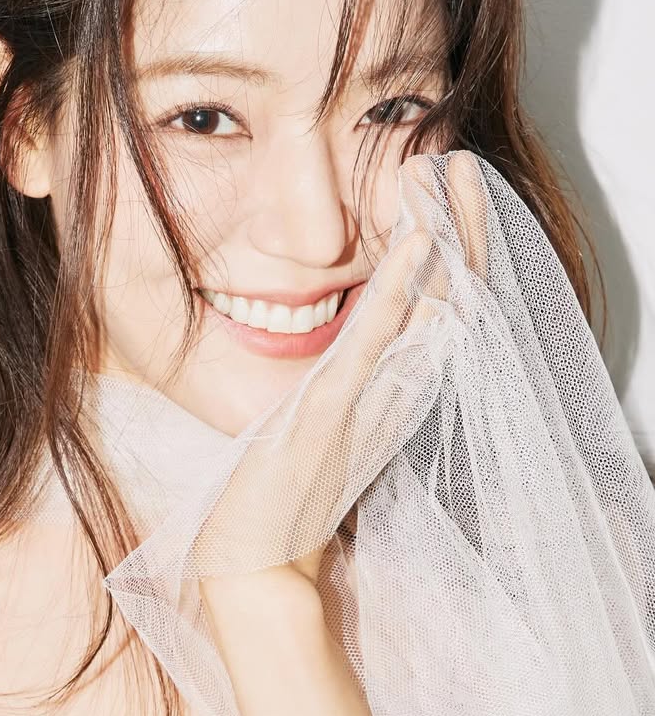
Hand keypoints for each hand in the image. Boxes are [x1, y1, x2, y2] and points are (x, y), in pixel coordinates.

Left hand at [196, 150, 489, 641]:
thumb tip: (313, 330)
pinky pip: (377, 337)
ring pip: (423, 303)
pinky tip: (416, 240)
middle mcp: (394, 388)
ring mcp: (372, 395)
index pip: (434, 304)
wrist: (253, 552)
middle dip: (460, 226)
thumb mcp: (313, 419)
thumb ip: (332, 379)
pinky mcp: (338, 406)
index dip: (451, 246)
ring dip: (441, 235)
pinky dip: (400, 285)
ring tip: (447, 175)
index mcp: (389, 387)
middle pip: (446, 294)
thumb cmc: (276, 488)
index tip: (447, 186)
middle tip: (463, 163)